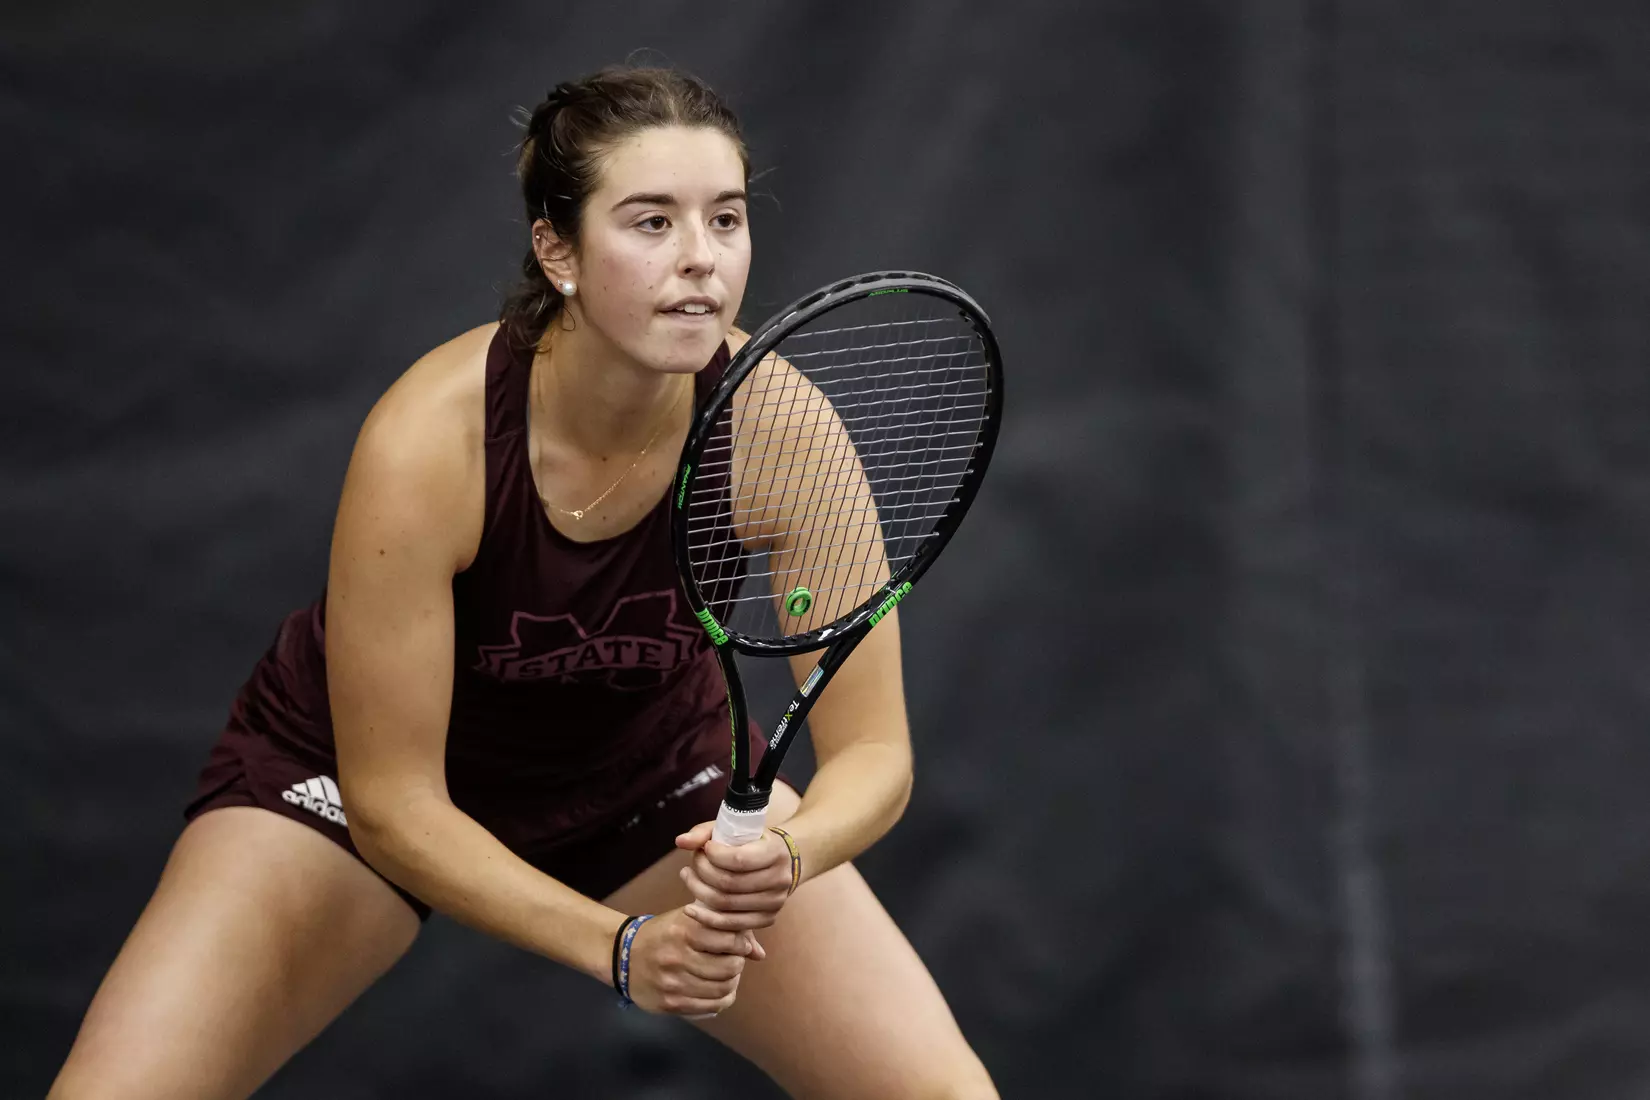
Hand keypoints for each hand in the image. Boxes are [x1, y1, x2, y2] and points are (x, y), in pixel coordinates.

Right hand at [624, 907, 766, 1016]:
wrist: (622, 955)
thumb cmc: (664, 933)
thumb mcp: (689, 920)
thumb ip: (725, 930)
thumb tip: (759, 954)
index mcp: (683, 930)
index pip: (730, 939)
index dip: (741, 943)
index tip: (739, 944)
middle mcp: (678, 956)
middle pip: (730, 967)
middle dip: (736, 964)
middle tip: (732, 961)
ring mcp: (673, 983)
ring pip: (722, 989)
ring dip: (731, 983)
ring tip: (725, 975)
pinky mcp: (670, 1004)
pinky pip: (710, 1007)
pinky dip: (721, 999)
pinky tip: (716, 990)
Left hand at [674, 822, 794, 932]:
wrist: (782, 860)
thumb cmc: (752, 841)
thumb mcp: (733, 829)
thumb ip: (704, 832)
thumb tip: (680, 841)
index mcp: (775, 851)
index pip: (739, 860)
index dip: (715, 856)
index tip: (705, 849)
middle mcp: (780, 878)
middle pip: (730, 884)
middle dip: (702, 873)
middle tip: (690, 865)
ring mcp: (775, 901)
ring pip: (727, 905)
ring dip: (699, 893)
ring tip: (688, 878)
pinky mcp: (767, 918)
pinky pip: (731, 924)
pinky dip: (707, 918)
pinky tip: (691, 908)